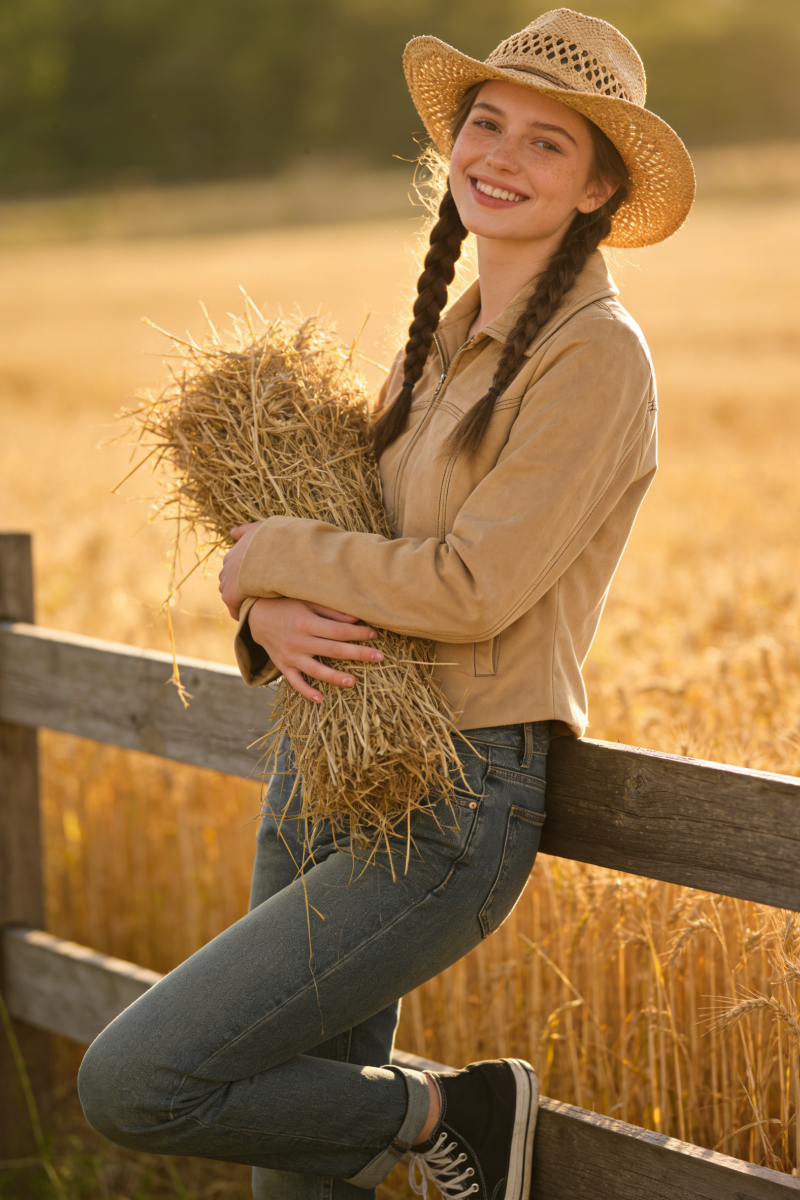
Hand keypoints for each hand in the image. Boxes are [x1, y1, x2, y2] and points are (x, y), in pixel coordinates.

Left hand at [219, 522, 263, 618]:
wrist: (274, 551)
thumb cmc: (271, 539)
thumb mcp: (258, 528)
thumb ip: (245, 530)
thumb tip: (232, 532)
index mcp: (232, 554)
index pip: (233, 568)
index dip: (244, 576)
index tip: (256, 581)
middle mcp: (226, 567)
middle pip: (229, 582)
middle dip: (239, 589)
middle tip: (256, 595)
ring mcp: (227, 581)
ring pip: (230, 595)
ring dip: (240, 601)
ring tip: (254, 607)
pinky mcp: (230, 594)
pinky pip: (234, 607)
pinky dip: (240, 613)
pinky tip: (250, 617)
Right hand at [247, 597, 383, 702]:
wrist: (256, 616)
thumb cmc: (287, 606)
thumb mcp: (308, 602)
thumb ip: (331, 612)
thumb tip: (356, 619)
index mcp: (306, 623)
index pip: (338, 631)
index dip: (358, 634)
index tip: (375, 635)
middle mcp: (298, 642)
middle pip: (333, 651)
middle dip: (358, 654)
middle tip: (380, 658)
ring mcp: (290, 657)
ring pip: (316, 670)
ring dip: (335, 677)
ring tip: (353, 682)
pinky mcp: (283, 667)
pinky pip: (295, 683)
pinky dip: (307, 692)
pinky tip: (320, 699)